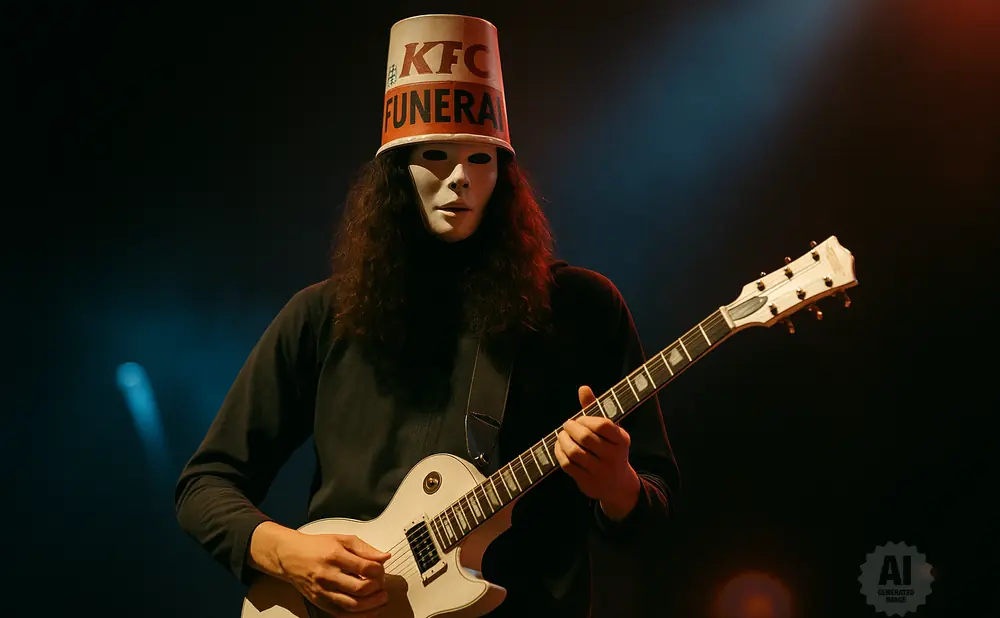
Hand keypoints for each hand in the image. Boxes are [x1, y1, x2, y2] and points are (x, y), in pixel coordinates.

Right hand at [275, 530, 391, 616]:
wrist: (290, 556)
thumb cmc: (316, 547)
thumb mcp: (342, 539)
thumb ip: (365, 548)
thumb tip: (384, 557)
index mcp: (335, 556)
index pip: (365, 567)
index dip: (379, 571)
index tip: (381, 570)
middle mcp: (328, 575)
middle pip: (360, 588)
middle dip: (377, 589)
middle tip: (382, 585)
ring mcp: (323, 591)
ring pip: (352, 605)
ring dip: (372, 605)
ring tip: (381, 599)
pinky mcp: (320, 602)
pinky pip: (341, 615)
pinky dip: (358, 616)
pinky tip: (368, 611)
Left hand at [554, 385, 640, 519]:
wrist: (617, 485)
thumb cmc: (610, 449)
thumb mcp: (610, 430)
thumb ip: (595, 409)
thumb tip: (583, 388)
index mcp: (622, 440)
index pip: (603, 425)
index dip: (586, 419)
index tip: (579, 419)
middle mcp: (614, 456)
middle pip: (585, 438)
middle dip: (571, 428)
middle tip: (567, 425)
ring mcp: (600, 471)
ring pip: (574, 452)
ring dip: (562, 440)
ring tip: (561, 435)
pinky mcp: (588, 482)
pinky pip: (567, 464)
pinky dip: (559, 453)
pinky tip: (559, 447)